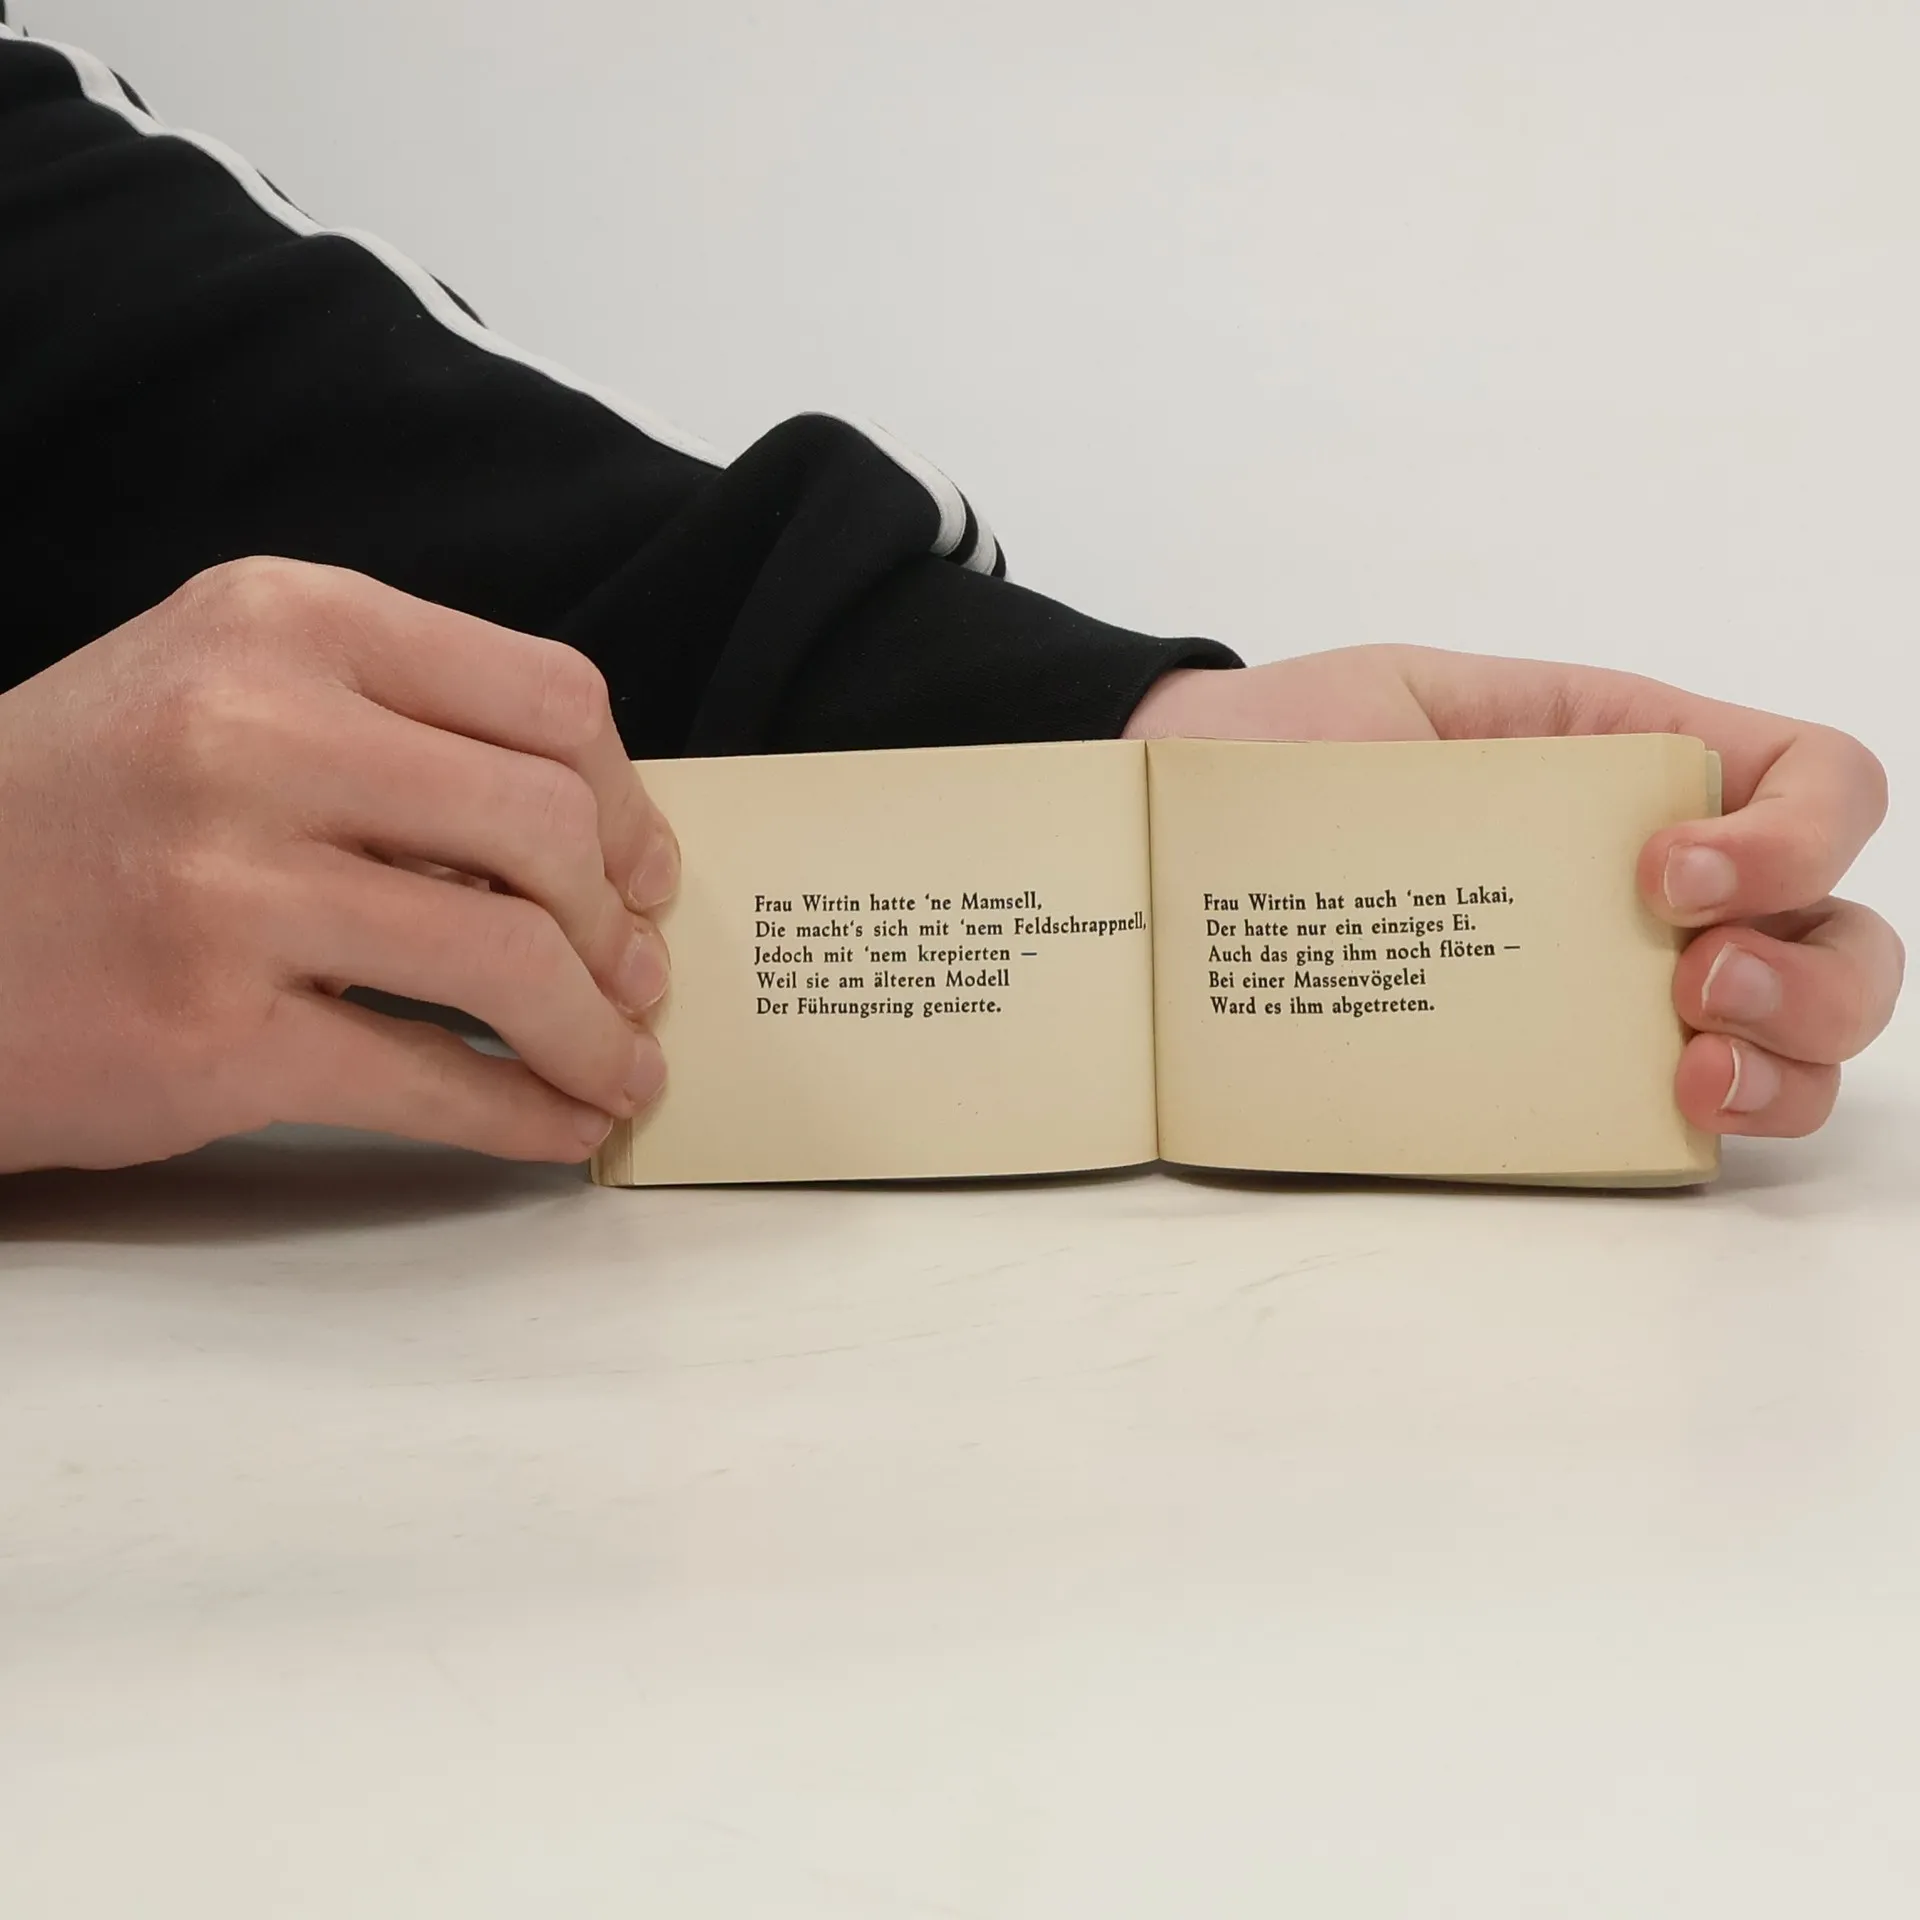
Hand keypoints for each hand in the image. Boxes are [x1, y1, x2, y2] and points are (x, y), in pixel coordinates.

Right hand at [0, 558, 675, 1172]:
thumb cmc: (78, 814)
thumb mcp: (219, 695)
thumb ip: (392, 730)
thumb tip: (585, 839)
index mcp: (284, 622)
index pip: (547, 696)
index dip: (626, 800)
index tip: (645, 869)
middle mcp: (254, 730)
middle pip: (546, 824)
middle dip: (621, 924)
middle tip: (638, 977)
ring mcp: (228, 882)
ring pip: (510, 958)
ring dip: (595, 1033)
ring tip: (617, 1065)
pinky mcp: (210, 1030)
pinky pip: (431, 1080)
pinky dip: (525, 1113)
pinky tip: (560, 1124)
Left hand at [1126, 646, 1903, 1138]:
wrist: (1175, 834)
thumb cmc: (1288, 752)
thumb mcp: (1412, 699)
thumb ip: (1523, 733)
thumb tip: (1603, 805)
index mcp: (1639, 773)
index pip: (1817, 787)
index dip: (1794, 834)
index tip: (1663, 870)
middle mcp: (1656, 890)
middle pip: (1842, 934)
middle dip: (1814, 973)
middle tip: (1693, 982)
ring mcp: (1613, 990)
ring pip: (1802, 1038)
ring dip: (1796, 1053)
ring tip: (1693, 1065)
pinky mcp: (1552, 1077)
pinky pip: (1681, 1116)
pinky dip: (1728, 1117)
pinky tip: (1669, 1107)